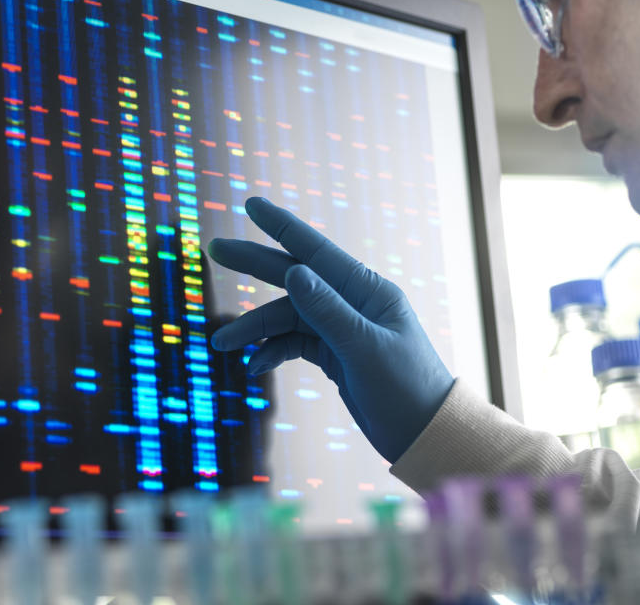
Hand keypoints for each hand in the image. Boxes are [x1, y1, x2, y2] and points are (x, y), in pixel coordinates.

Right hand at [207, 197, 454, 463]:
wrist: (424, 434)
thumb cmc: (406, 389)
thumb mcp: (365, 349)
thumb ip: (328, 311)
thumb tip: (294, 272)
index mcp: (367, 291)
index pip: (316, 251)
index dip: (282, 226)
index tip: (251, 204)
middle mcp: (353, 303)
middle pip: (295, 278)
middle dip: (254, 265)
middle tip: (215, 249)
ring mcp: (343, 328)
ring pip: (289, 317)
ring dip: (256, 328)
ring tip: (220, 345)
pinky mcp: (336, 354)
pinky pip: (295, 343)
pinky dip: (273, 351)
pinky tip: (253, 365)